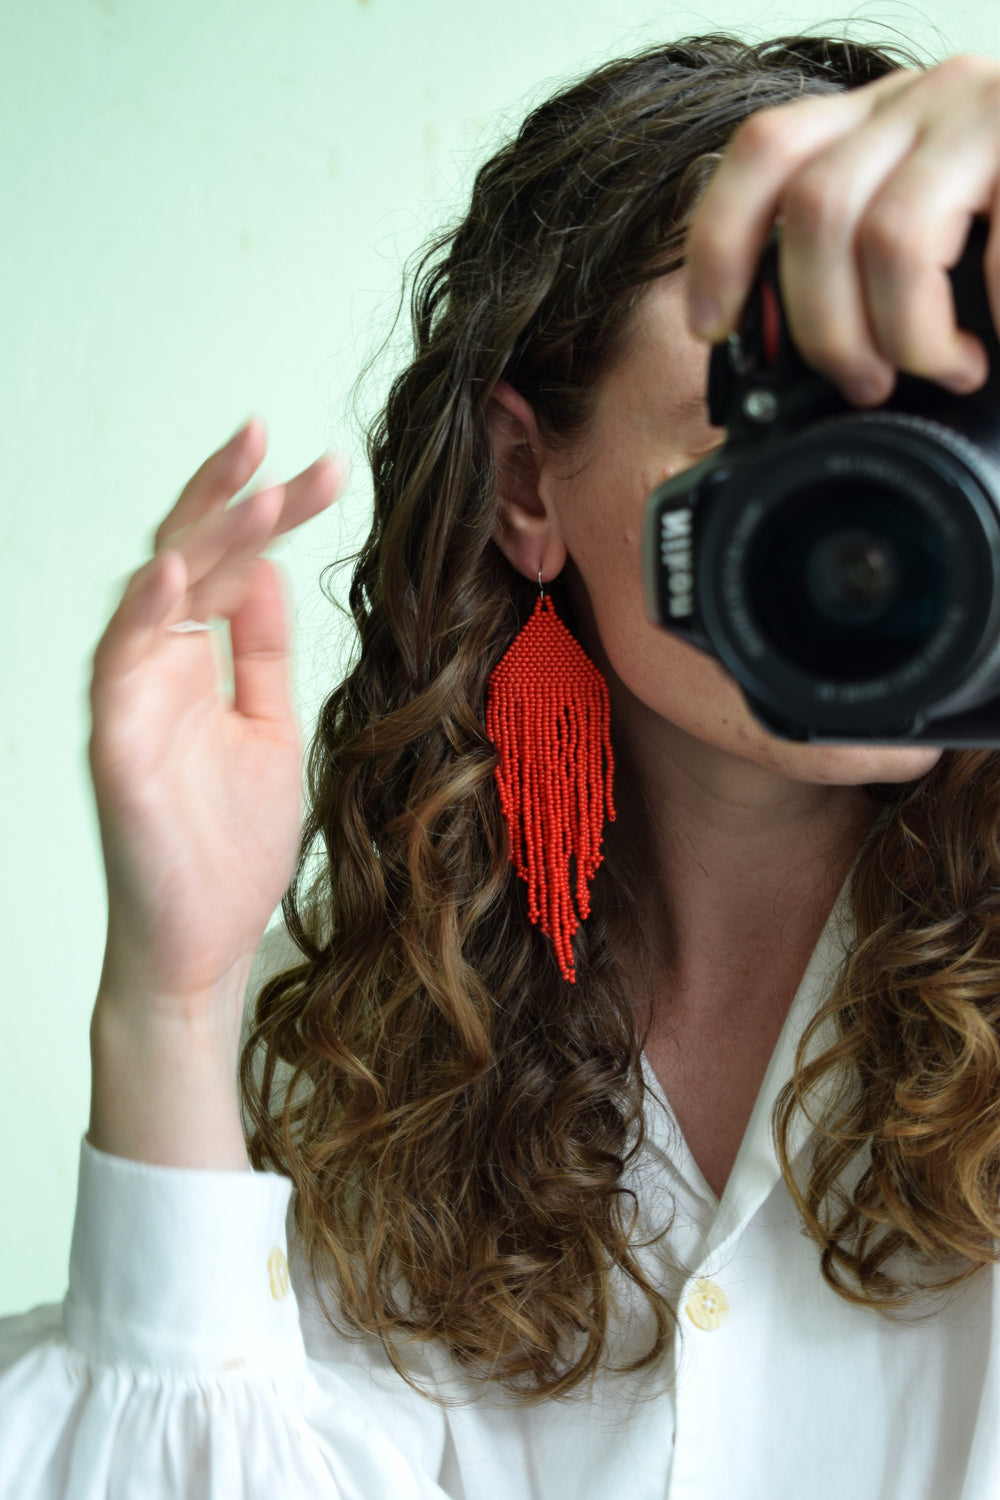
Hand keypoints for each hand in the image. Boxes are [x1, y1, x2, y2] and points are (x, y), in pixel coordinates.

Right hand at [88, 418, 344, 1024]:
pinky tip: (177, 569)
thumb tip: (273, 571)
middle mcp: (159, 664)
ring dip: (202, 537)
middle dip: (234, 496)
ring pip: (155, 592)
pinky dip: (144, 614)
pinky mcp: (115, 742)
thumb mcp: (271, 727)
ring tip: (255, 488)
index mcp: (197, 659)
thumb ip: (263, 651)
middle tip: (276, 440)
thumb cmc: (232, 845)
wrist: (208, 940)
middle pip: (191, 556)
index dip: (276, 514)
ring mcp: (134, 699)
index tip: (328, 471)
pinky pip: (119, 665)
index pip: (233, 564)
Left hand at [683, 55, 999, 406]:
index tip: (713, 326)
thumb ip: (879, 264)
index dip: (720, 244)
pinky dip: (989, 319)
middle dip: (823, 328)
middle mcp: (932, 94)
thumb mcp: (948, 234)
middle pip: (813, 208)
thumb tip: (805, 353)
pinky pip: (990, 254)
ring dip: (903, 333)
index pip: (765, 154)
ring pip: (887, 234)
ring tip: (941, 369)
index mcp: (888, 119)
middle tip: (862, 383)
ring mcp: (993, 110)